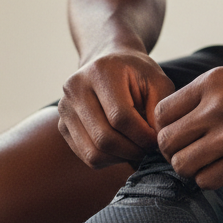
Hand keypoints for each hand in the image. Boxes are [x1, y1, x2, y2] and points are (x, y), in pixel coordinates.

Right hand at [57, 50, 175, 167]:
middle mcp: (75, 88)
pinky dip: (109, 159)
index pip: (120, 117)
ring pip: (94, 153)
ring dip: (121, 158)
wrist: (109, 63)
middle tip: (149, 148)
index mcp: (100, 72)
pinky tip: (122, 147)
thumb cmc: (137, 74)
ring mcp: (64, 108)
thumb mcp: (157, 82)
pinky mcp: (62, 126)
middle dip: (133, 150)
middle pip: (104, 138)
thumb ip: (159, 110)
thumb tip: (156, 143)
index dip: (143, 135)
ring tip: (137, 148)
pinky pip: (86, 156)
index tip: (157, 140)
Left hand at [155, 64, 222, 188]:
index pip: (162, 113)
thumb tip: (171, 119)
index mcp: (211, 83)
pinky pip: (207, 180)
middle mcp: (217, 109)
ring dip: (188, 166)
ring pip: (182, 165)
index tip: (176, 131)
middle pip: (166, 141)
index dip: (164, 126)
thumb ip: (203, 93)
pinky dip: (207, 178)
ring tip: (202, 162)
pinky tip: (220, 169)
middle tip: (185, 150)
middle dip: (171, 149)